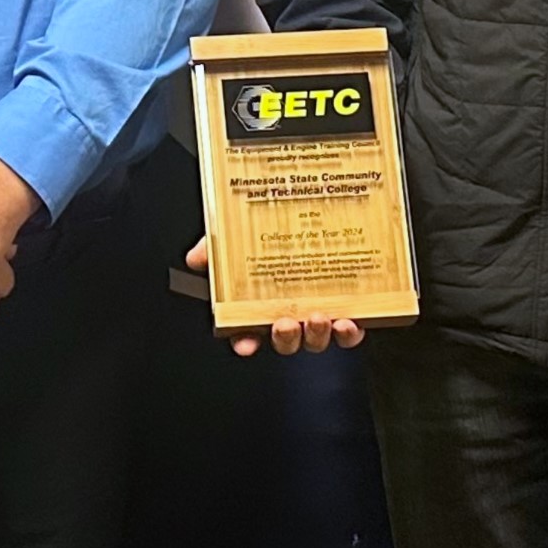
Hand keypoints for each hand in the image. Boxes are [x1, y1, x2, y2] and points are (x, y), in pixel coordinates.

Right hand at [185, 237, 364, 356]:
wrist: (317, 204)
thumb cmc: (274, 228)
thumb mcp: (238, 233)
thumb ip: (216, 247)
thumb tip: (197, 258)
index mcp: (261, 302)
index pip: (246, 331)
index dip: (245, 342)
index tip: (246, 343)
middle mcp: (290, 312)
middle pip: (285, 340)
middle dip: (285, 338)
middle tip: (285, 323)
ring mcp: (320, 312)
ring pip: (316, 339)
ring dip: (316, 335)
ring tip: (319, 317)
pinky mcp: (348, 308)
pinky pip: (349, 332)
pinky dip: (350, 333)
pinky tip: (349, 323)